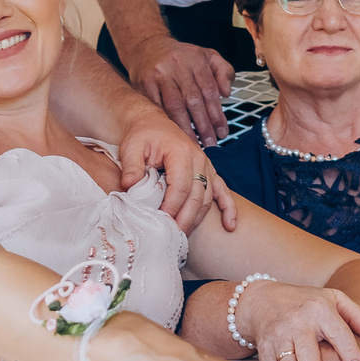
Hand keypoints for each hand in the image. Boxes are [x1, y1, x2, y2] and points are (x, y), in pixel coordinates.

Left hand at [117, 108, 237, 234]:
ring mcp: (206, 166)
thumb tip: (130, 186)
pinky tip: (229, 226)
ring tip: (184, 236)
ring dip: (197, 219)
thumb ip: (132, 167)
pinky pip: (223, 191)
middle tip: (172, 237)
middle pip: (196, 196)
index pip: (181, 186)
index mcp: (180, 152)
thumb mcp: (131, 147)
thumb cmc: (142, 135)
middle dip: (185, 219)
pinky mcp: (209, 172)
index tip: (161, 222)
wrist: (152, 123)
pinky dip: (229, 209)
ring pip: (207, 198)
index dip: (172, 207)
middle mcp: (199, 159)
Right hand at [130, 33, 236, 145]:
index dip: (217, 114)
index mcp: (196, 59)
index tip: (222, 132)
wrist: (146, 45)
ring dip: (185, 128)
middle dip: (204, 125)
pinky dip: (166, 122)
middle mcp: (178, 66)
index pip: (210, 91)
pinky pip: (157, 106)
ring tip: (194, 144)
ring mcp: (160, 74)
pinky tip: (174, 133)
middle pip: (193, 100)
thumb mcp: (207, 55)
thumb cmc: (180, 55)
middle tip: (211, 143)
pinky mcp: (145, 83)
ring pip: (175, 106)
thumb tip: (227, 92)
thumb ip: (223, 71)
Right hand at [237, 279, 359, 360]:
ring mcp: (278, 337)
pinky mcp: (263, 351)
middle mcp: (298, 324)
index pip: (337, 332)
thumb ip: (358, 317)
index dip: (348, 352)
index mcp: (320, 311)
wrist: (264, 300)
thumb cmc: (305, 303)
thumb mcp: (335, 300)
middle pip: (306, 353)